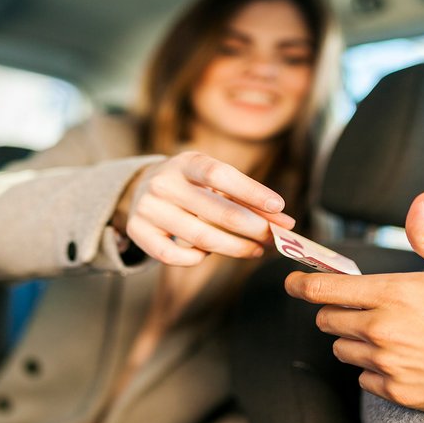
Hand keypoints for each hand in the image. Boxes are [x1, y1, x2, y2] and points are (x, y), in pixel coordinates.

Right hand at [113, 151, 295, 265]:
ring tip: (255, 249)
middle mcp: (163, 183)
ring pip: (201, 238)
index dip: (252, 192)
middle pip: (217, 212)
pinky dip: (197, 259)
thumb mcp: (211, 179)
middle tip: (274, 239)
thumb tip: (285, 222)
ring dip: (236, 248)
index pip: (221, 175)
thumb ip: (245, 198)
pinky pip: (175, 256)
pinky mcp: (138, 232)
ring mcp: (148, 208)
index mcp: (185, 163)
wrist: (139, 190)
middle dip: (253, 228)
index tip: (279, 208)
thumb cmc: (189, 185)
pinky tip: (208, 254)